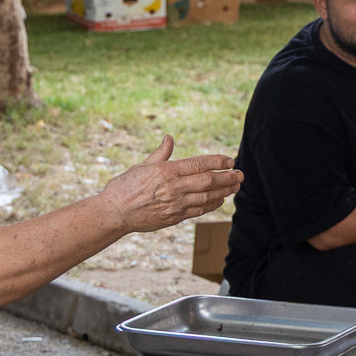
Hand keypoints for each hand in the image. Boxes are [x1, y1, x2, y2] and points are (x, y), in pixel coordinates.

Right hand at [98, 137, 240, 232]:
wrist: (114, 213)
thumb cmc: (124, 187)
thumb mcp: (142, 165)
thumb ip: (161, 153)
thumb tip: (169, 138)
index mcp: (166, 171)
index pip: (198, 164)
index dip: (217, 162)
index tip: (230, 160)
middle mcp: (174, 187)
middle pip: (208, 181)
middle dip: (227, 177)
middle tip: (240, 174)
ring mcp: (175, 204)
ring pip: (206, 197)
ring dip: (224, 191)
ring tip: (236, 186)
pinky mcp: (174, 217)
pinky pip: (198, 210)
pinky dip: (212, 205)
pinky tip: (220, 200)